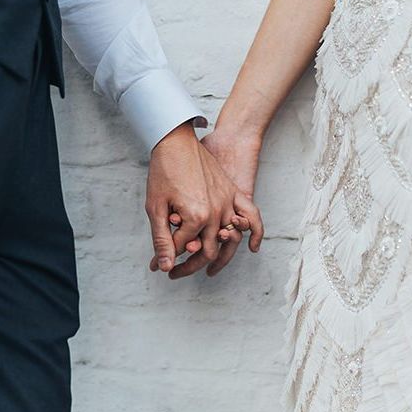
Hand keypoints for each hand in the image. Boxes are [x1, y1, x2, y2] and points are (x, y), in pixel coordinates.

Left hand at [145, 123, 262, 278]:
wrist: (177, 140)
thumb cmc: (164, 172)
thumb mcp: (156, 208)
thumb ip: (162, 239)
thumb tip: (163, 267)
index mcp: (196, 218)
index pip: (184, 250)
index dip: (167, 260)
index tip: (156, 265)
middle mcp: (216, 213)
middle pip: (208, 251)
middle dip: (190, 264)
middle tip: (175, 272)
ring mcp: (228, 202)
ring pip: (230, 240)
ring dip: (219, 257)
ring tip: (207, 269)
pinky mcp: (234, 193)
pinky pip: (251, 216)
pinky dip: (255, 233)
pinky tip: (253, 248)